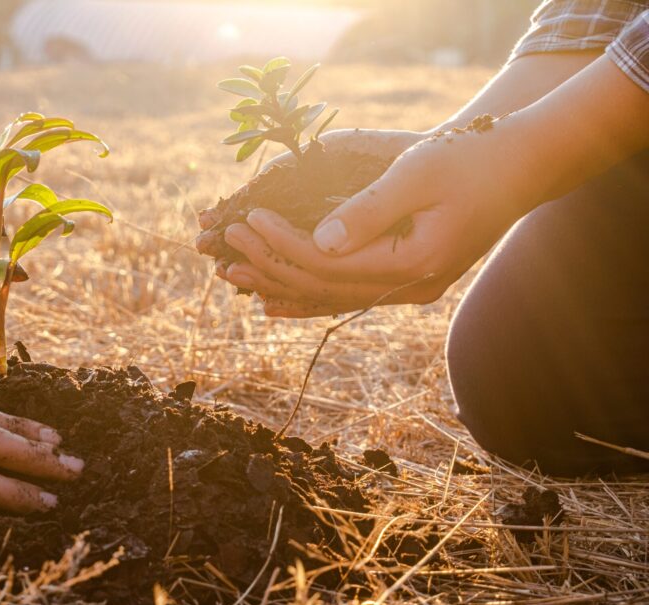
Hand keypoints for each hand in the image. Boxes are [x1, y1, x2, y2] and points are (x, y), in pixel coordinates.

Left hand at [216, 116, 546, 316]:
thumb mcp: (418, 172)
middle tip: (228, 247)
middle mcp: (413, 287)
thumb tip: (318, 241)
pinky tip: (276, 301)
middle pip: (326, 288)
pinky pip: (350, 295)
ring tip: (238, 278)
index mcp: (417, 262)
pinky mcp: (409, 282)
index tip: (249, 218)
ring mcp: (412, 291)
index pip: (330, 264)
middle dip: (272, 265)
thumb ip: (369, 210)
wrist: (521, 168)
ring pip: (335, 298)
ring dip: (284, 286)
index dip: (283, 243)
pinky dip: (311, 296)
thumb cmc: (471, 158)